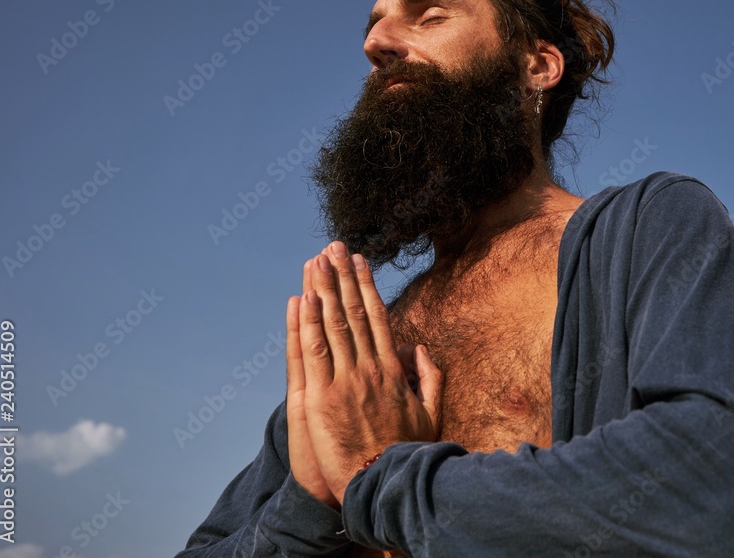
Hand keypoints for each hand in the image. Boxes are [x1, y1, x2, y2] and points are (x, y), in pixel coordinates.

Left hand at [291, 241, 443, 502]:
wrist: (381, 486)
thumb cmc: (406, 452)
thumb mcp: (430, 413)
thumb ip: (429, 377)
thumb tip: (418, 347)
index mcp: (392, 370)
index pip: (376, 316)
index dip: (366, 285)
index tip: (359, 261)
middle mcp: (368, 369)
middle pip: (352, 312)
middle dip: (341, 276)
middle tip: (333, 247)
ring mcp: (342, 382)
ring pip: (330, 326)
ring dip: (322, 290)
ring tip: (315, 261)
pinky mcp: (319, 399)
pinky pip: (310, 353)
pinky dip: (305, 324)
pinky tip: (302, 298)